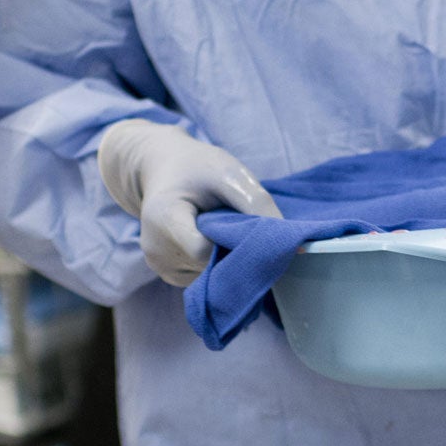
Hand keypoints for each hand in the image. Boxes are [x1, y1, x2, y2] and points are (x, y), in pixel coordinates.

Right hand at [99, 120, 282, 286]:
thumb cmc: (196, 166)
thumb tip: (289, 243)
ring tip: (225, 229)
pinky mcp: (171, 275)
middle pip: (211, 268)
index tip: (255, 230)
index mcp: (163, 220)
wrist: (164, 169)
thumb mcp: (228, 171)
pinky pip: (206, 279)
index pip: (208, 252)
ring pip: (211, 278)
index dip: (236, 245)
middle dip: (236, 253)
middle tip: (245, 226)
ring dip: (228, 259)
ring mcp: (162, 268)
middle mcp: (156, 252)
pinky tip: (216, 240)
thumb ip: (256, 203)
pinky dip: (218, 263)